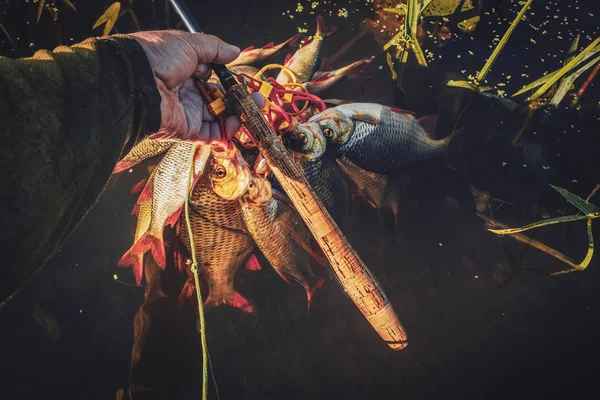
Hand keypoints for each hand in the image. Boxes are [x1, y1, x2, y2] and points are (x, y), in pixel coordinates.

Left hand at [130, 30, 263, 142]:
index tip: (243, 81)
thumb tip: (234, 51)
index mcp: (184, 70)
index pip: (212, 77)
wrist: (135, 81)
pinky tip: (237, 123)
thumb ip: (215, 48)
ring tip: (252, 111)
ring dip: (236, 116)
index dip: (228, 80)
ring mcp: (186, 112)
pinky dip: (225, 132)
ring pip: (217, 117)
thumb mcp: (189, 43)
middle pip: (218, 100)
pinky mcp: (185, 130)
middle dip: (239, 100)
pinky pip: (209, 135)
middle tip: (257, 100)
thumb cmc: (156, 57)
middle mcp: (185, 92)